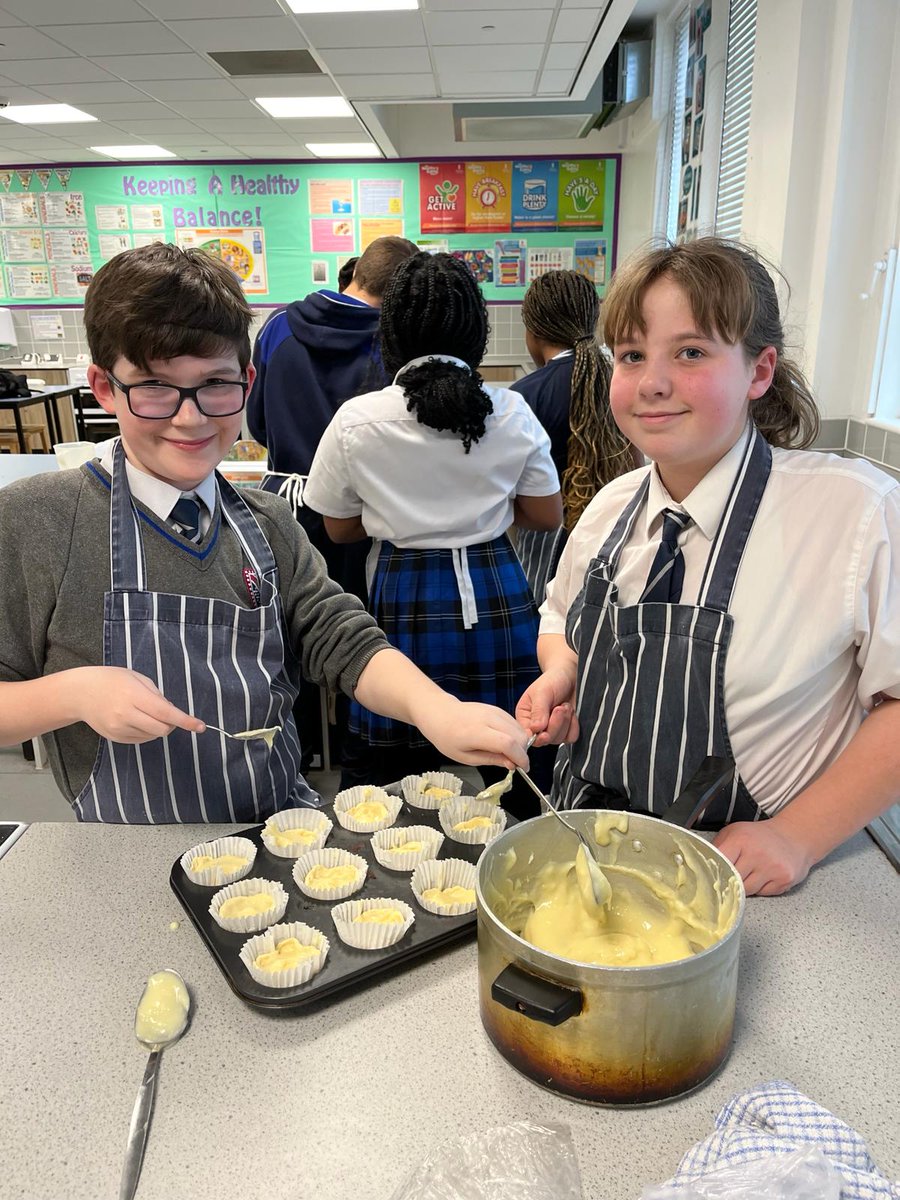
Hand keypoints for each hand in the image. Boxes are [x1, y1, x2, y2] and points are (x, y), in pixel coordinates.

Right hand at [71, 667, 205, 744]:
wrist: (80, 693)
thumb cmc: (112, 680)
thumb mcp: (137, 678)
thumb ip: (157, 696)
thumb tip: (172, 713)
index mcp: (133, 696)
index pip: (166, 713)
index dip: (186, 721)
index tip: (200, 727)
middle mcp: (126, 715)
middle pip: (163, 729)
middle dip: (171, 724)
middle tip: (165, 712)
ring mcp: (119, 729)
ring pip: (153, 736)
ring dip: (158, 727)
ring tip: (143, 711)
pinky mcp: (115, 738)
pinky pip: (141, 739)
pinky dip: (146, 731)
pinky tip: (135, 719)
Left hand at [416, 697, 530, 770]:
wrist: (440, 713)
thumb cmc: (448, 738)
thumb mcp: (465, 757)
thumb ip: (491, 760)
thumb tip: (512, 764)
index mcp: (476, 732)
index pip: (508, 743)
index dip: (520, 757)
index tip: (523, 768)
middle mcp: (488, 718)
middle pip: (518, 735)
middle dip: (522, 752)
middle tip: (514, 763)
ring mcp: (493, 710)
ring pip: (519, 728)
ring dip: (520, 743)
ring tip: (508, 753)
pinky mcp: (496, 708)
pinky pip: (514, 722)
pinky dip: (515, 734)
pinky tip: (505, 743)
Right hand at [516, 666, 578, 746]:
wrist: (571, 675)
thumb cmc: (553, 680)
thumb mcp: (542, 692)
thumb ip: (538, 711)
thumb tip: (535, 729)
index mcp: (525, 717)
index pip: (527, 735)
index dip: (536, 736)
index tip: (545, 733)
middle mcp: (537, 726)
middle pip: (544, 740)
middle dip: (555, 725)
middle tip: (560, 707)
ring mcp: (552, 729)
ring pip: (558, 739)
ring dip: (565, 722)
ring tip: (564, 705)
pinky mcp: (566, 731)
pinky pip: (571, 737)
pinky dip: (574, 726)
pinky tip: (571, 713)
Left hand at [713, 820, 813, 895]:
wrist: (794, 837)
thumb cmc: (759, 836)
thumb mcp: (735, 832)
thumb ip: (718, 847)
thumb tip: (700, 866)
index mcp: (740, 839)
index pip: (720, 864)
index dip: (713, 873)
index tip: (708, 879)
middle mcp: (757, 853)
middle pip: (733, 881)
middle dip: (729, 881)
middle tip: (729, 879)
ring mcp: (773, 868)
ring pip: (747, 891)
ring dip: (744, 887)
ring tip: (750, 873)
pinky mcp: (785, 880)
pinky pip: (763, 893)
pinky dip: (760, 889)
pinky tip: (765, 876)